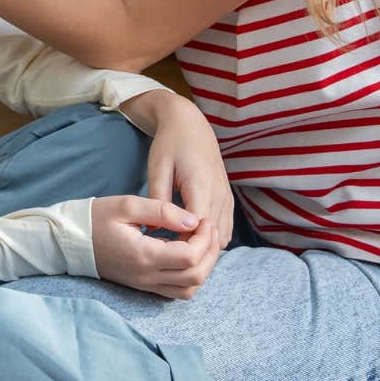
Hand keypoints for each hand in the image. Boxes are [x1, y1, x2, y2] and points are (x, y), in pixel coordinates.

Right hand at [90, 196, 215, 299]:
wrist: (70, 241)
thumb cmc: (96, 218)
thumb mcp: (127, 204)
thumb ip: (162, 211)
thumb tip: (193, 220)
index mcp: (143, 255)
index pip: (190, 257)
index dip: (204, 238)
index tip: (202, 218)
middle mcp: (146, 276)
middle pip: (196, 277)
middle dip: (210, 252)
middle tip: (208, 228)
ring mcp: (145, 285)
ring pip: (189, 290)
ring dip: (204, 267)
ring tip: (202, 242)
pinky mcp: (144, 286)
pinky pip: (177, 291)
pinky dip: (191, 276)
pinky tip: (189, 254)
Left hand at [137, 92, 233, 270]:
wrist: (190, 123)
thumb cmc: (170, 144)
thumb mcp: (158, 168)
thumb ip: (157, 199)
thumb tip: (152, 230)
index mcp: (201, 186)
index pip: (198, 229)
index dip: (182, 245)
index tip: (162, 252)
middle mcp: (220, 194)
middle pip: (213, 237)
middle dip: (193, 251)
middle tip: (168, 257)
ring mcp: (227, 197)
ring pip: (222, 237)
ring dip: (204, 247)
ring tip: (178, 250)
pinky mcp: (228, 198)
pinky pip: (226, 229)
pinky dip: (212, 239)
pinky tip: (191, 240)